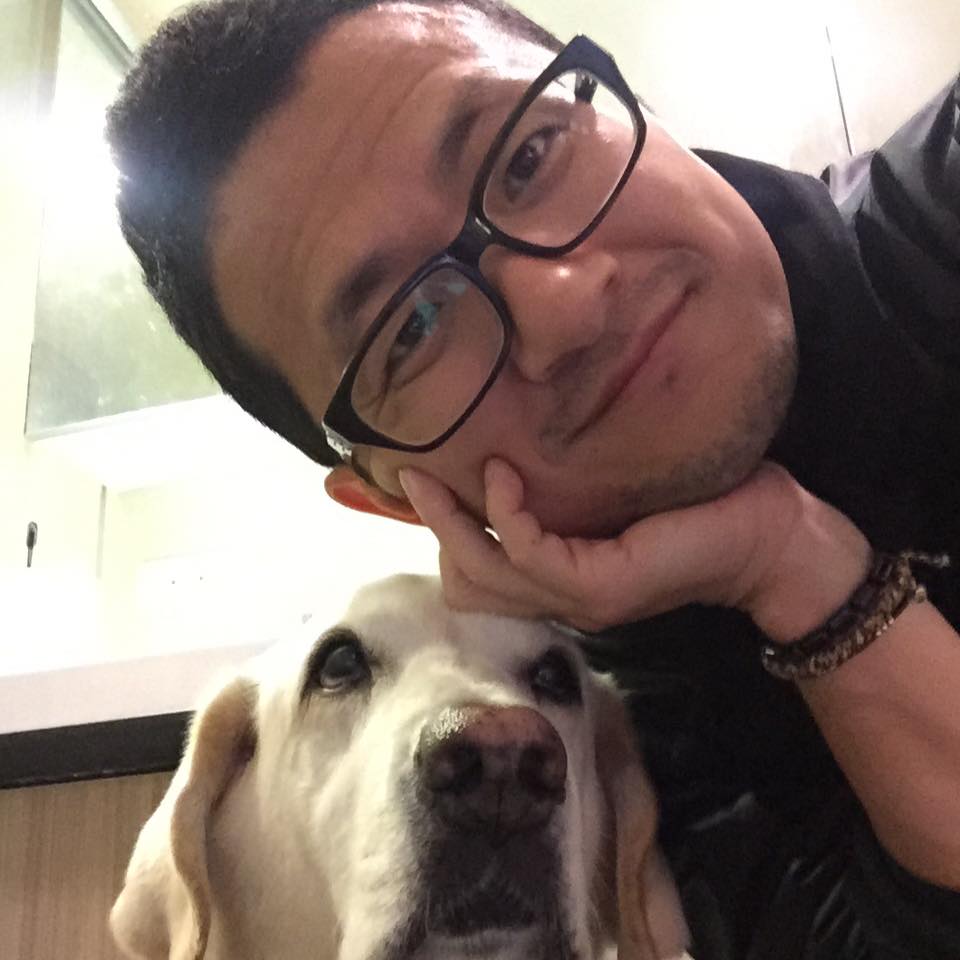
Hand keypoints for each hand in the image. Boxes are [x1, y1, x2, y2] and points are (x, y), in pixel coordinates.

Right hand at [399, 458, 854, 634]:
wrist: (767, 535)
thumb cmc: (694, 507)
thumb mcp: (607, 496)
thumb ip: (558, 491)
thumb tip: (509, 446)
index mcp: (558, 582)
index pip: (473, 575)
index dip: (438, 532)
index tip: (412, 482)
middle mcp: (559, 601)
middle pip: (463, 581)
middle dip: (431, 528)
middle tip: (409, 474)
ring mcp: (576, 599)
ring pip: (481, 573)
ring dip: (452, 522)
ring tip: (433, 473)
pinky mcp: (599, 584)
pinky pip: (525, 551)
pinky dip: (504, 513)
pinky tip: (503, 474)